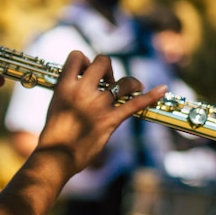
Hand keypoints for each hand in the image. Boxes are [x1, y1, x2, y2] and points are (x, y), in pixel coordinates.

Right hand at [37, 51, 166, 174]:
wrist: (55, 157)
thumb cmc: (53, 136)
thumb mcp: (55, 107)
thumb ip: (68, 93)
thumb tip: (80, 84)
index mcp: (64, 87)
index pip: (76, 56)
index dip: (84, 61)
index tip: (85, 72)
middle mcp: (82, 91)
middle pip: (103, 62)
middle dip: (107, 69)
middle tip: (107, 82)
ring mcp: (98, 105)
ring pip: (123, 81)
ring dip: (130, 83)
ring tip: (131, 89)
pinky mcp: (110, 120)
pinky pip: (135, 104)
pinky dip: (151, 96)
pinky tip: (162, 89)